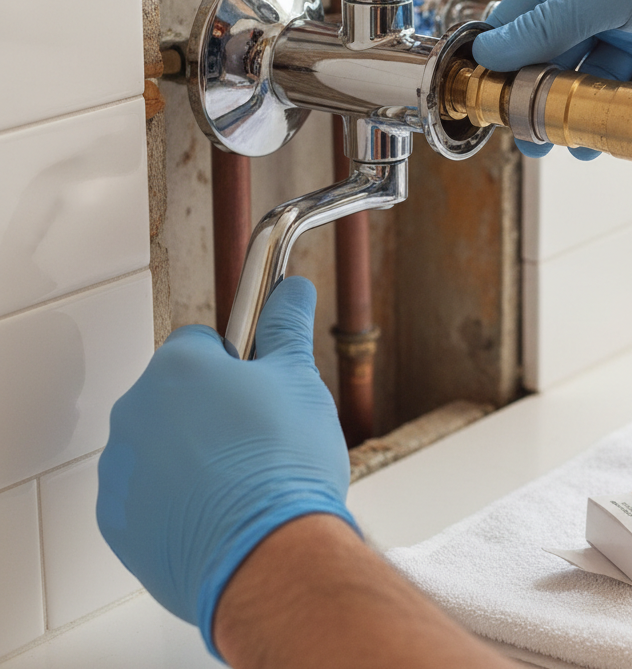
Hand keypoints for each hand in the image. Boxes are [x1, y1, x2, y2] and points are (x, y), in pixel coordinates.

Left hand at [97, 277, 354, 657]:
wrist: (268, 555)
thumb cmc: (284, 462)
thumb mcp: (299, 379)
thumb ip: (286, 326)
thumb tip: (292, 290)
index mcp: (177, 367)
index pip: (200, 342)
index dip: (237, 362)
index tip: (261, 387)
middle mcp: (134, 410)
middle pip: (176, 394)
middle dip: (212, 408)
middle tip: (260, 435)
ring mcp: (120, 470)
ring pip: (160, 445)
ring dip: (192, 453)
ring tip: (244, 480)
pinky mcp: (118, 523)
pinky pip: (148, 495)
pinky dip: (177, 500)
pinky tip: (220, 512)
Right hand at [472, 0, 631, 157]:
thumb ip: (547, 26)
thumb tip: (492, 52)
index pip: (521, 21)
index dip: (503, 60)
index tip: (491, 97)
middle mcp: (599, 3)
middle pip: (556, 59)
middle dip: (543, 99)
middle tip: (534, 135)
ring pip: (596, 82)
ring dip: (584, 113)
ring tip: (578, 143)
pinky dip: (627, 114)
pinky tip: (619, 134)